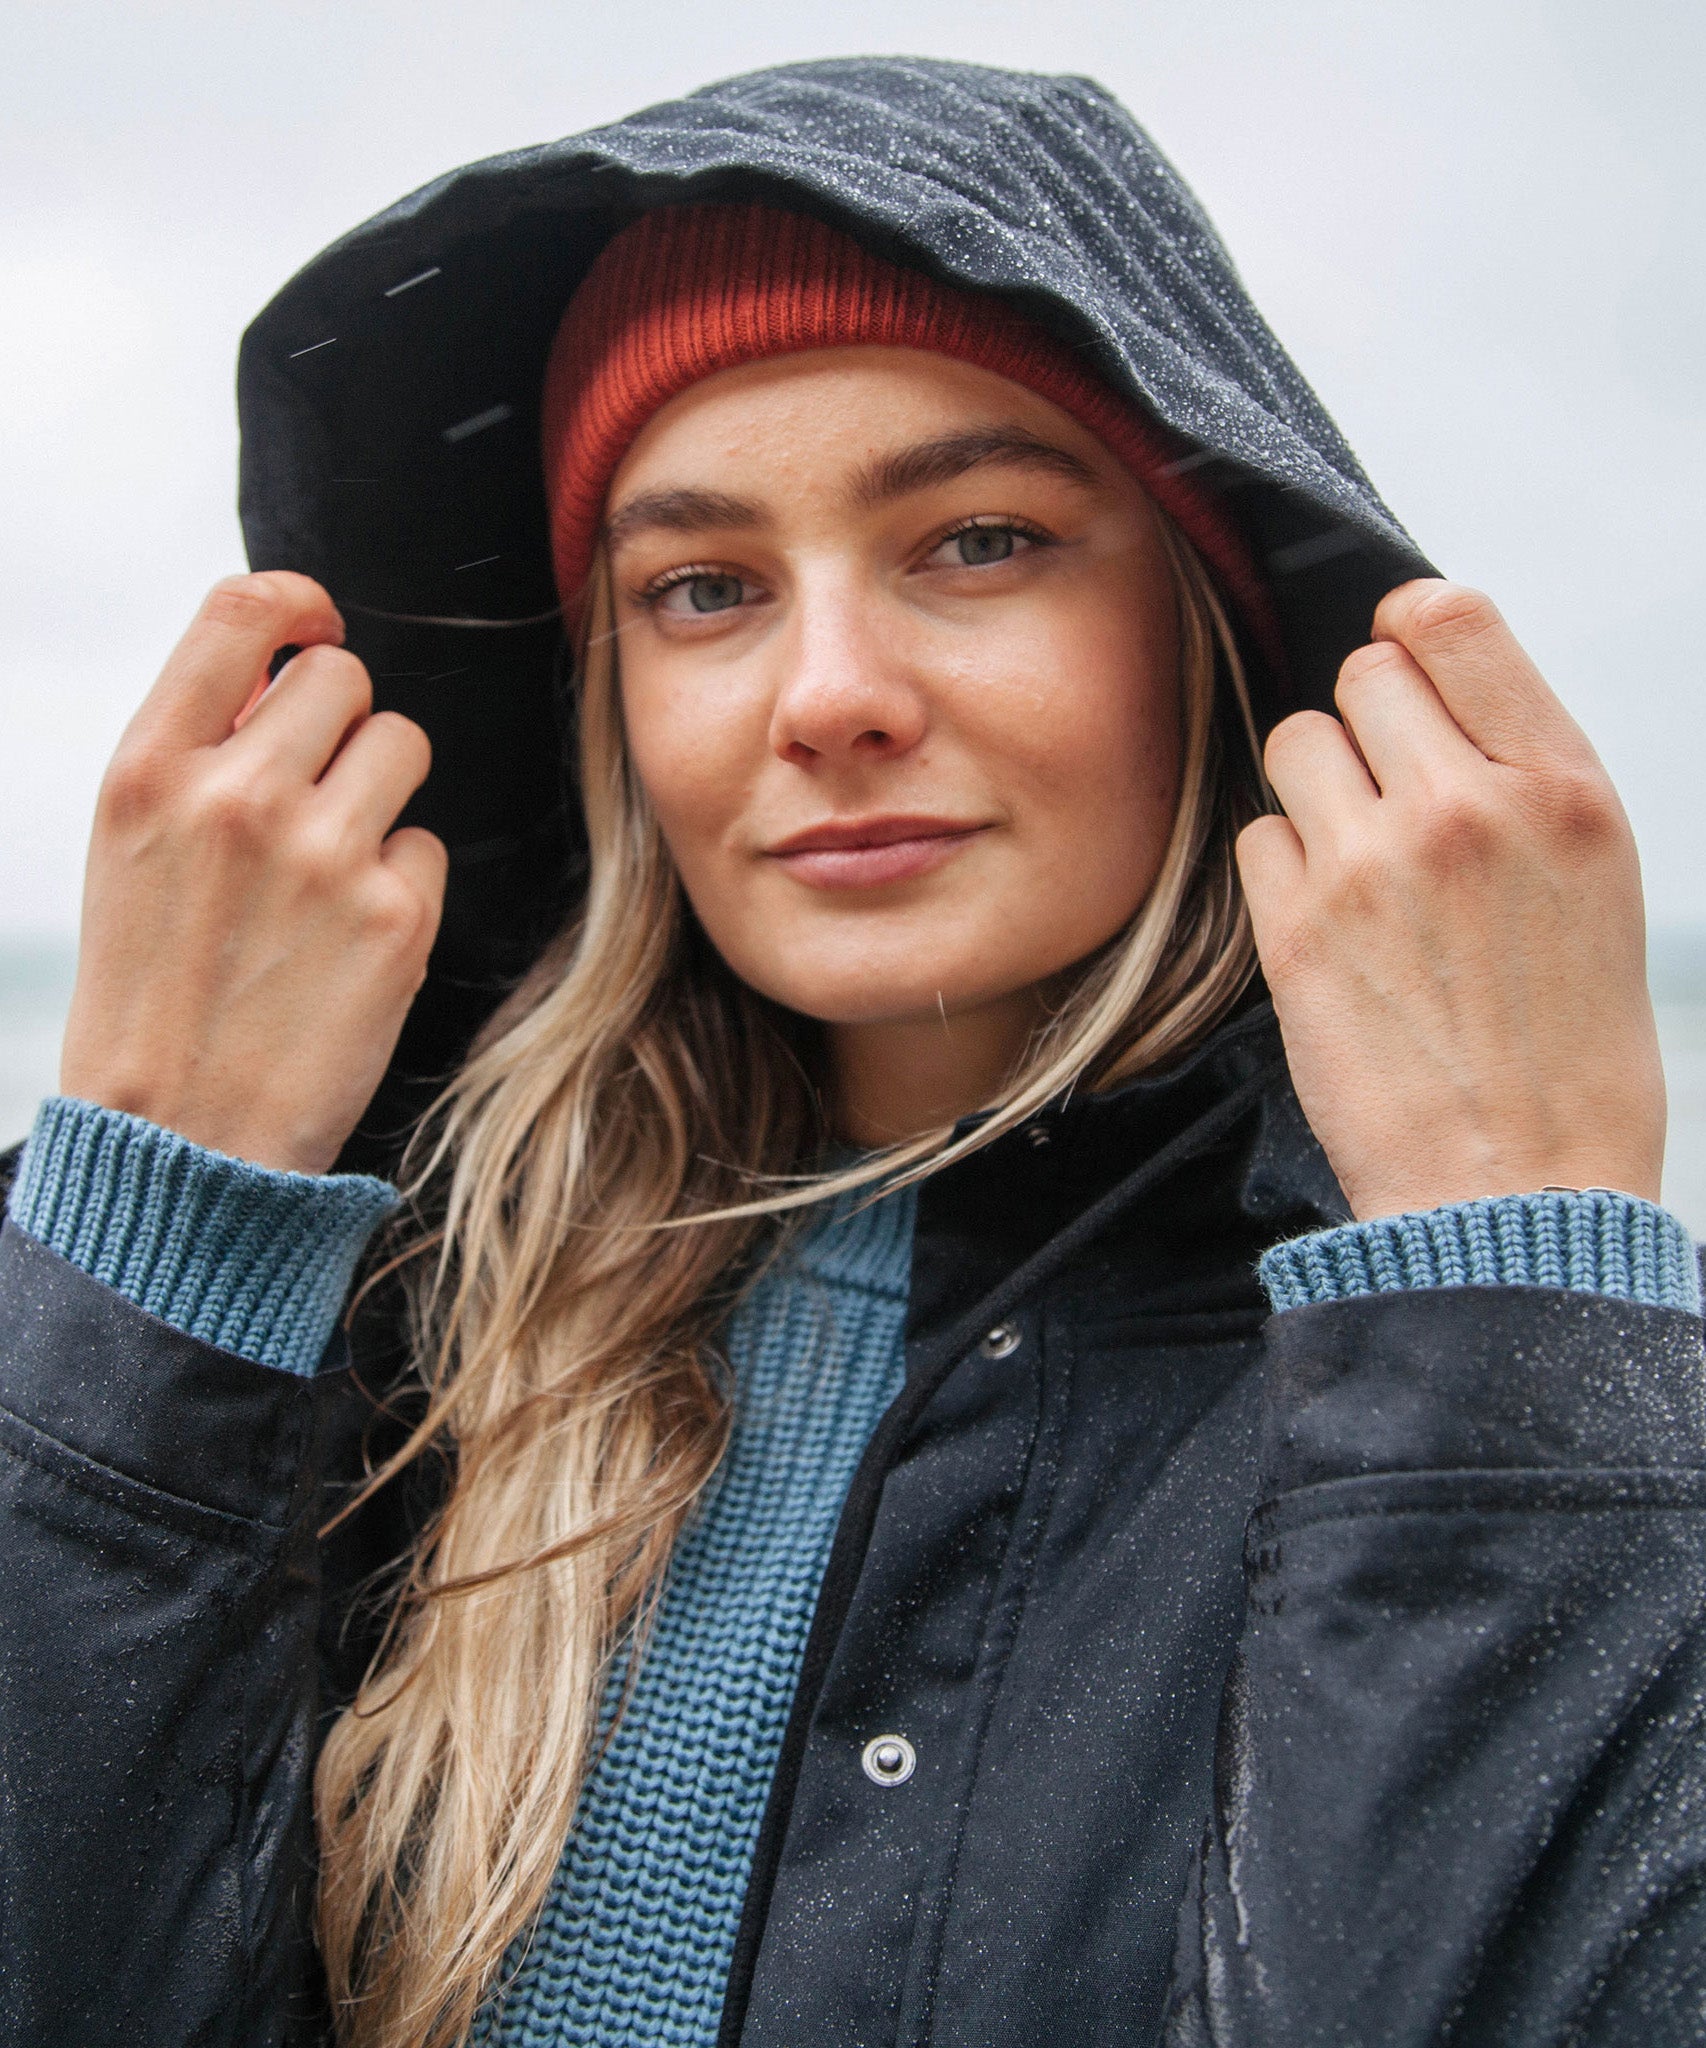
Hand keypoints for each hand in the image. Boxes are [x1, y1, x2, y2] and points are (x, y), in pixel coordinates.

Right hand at [60, 572, 446, 1175]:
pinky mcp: (394, 918)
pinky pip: (428, 845)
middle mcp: (236, 797)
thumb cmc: (154, 991)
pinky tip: (348, 941)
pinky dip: (402, 883)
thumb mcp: (134, 852)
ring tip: (329, 868)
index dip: (296, 605)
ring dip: (381, 792)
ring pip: (403, 744)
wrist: (181, 1139)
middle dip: (340, 724)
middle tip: (312, 798)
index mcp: (150, 770)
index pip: (239, 614)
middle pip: (345, 677)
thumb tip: (291, 669)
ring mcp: (322, 855)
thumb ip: (202, 752)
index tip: (317, 626)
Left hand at [1236, 580, 1664, 1221]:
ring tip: (1362, 867)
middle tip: (1393, 802)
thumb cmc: (1569, 1050)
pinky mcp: (1295, 930)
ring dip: (1318, 791)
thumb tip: (1430, 688)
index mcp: (1562, 786)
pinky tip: (1333, 928)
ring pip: (1296, 744)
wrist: (1519, 1191)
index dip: (1409, 630)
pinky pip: (1257, 835)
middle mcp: (1465, 807)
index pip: (1451, 619)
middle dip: (1370, 727)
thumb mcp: (1598, 880)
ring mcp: (1371, 865)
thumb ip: (1518, 773)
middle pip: (1362, 675)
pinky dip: (1283, 870)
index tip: (1402, 661)